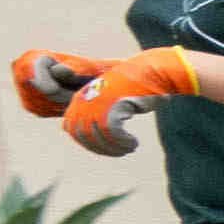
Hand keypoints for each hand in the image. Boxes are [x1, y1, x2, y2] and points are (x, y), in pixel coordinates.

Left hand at [13, 45, 195, 139]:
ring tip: (129, 148)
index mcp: (80, 98)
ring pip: (99, 136)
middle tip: (120, 152)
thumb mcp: (110, 96)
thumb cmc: (134, 85)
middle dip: (100, 148)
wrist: (151, 71)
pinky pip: (113, 132)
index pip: (71, 129)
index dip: (86, 143)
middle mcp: (86, 100)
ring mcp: (99, 102)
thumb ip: (97, 110)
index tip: (104, 148)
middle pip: (83, 135)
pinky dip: (123, 142)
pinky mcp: (115, 106)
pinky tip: (134, 143)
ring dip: (114, 148)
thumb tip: (97, 132)